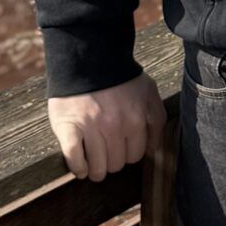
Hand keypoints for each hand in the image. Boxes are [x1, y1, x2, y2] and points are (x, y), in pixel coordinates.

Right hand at [47, 75, 166, 180]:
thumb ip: (157, 120)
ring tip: (92, 161)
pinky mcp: (68, 128)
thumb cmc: (120, 76)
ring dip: (95, 169)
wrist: (88, 56)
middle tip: (105, 150)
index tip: (121, 146)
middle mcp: (115, 127)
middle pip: (116, 164)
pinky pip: (74, 159)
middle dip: (112, 160)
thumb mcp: (148, 92)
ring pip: (97, 168)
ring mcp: (91, 129)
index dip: (128, 152)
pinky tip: (79, 166)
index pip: (135, 155)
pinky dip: (77, 167)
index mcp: (136, 120)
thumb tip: (154, 149)